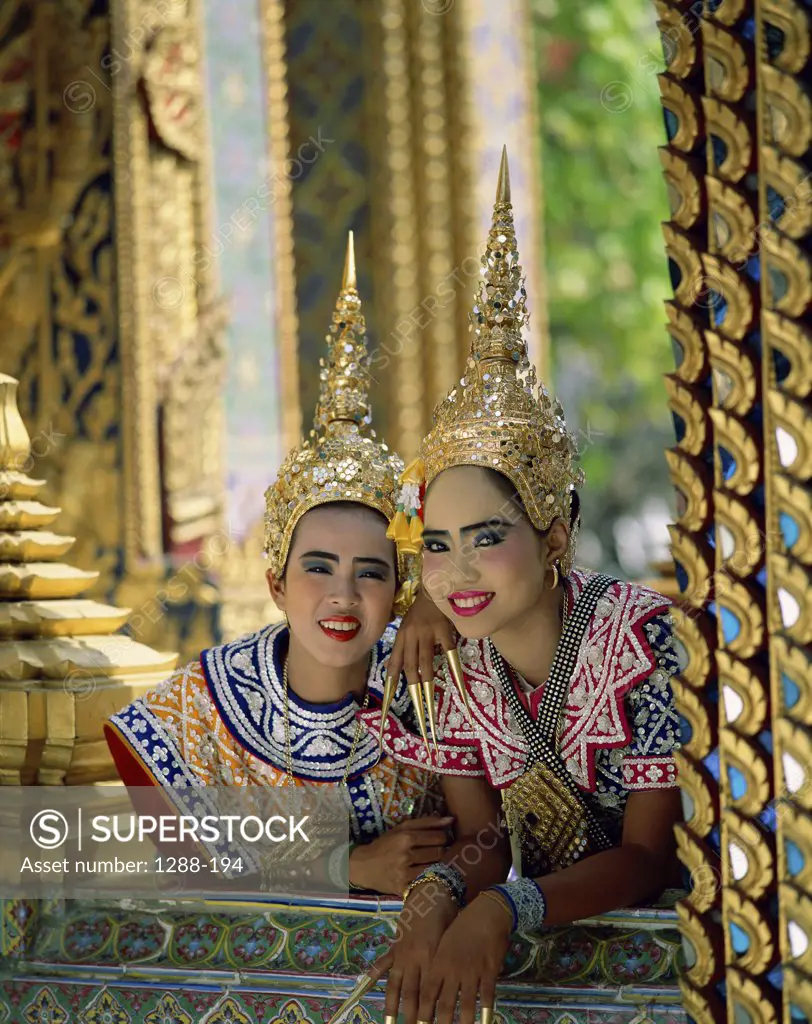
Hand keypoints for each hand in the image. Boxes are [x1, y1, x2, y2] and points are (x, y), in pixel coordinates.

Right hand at [348, 816, 453, 895]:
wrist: (363, 867)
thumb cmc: (385, 844)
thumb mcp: (401, 828)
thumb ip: (427, 822)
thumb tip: (451, 819)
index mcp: (406, 837)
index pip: (438, 837)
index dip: (443, 838)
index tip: (441, 839)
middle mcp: (406, 855)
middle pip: (439, 853)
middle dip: (441, 851)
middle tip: (437, 851)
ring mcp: (405, 874)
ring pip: (434, 868)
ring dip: (436, 865)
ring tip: (431, 862)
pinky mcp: (403, 888)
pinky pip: (425, 882)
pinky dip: (428, 878)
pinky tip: (424, 874)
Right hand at [369, 881, 459, 1022]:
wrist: (433, 892)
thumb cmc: (448, 917)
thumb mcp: (450, 941)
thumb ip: (446, 965)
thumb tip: (450, 992)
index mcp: (432, 958)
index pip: (430, 992)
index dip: (429, 1012)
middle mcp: (415, 959)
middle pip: (412, 994)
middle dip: (412, 1016)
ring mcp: (402, 953)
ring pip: (397, 984)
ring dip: (393, 1005)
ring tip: (389, 1022)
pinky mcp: (395, 945)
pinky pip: (384, 962)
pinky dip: (374, 973)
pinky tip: (366, 984)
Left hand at [388, 587, 456, 690]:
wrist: (434, 585)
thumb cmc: (420, 609)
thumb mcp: (406, 626)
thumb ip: (400, 647)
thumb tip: (389, 667)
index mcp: (402, 635)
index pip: (395, 661)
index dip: (392, 678)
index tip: (389, 696)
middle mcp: (412, 635)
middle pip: (410, 664)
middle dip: (412, 684)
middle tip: (415, 702)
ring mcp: (428, 633)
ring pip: (426, 661)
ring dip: (427, 680)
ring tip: (429, 698)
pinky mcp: (444, 630)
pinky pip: (448, 652)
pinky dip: (452, 667)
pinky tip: (456, 680)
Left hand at [416, 893, 512, 1023]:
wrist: (486, 913)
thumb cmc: (462, 926)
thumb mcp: (443, 944)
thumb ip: (437, 966)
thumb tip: (428, 987)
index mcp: (439, 962)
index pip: (427, 993)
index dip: (422, 1013)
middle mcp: (453, 970)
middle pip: (445, 1004)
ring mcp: (472, 971)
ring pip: (466, 1004)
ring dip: (464, 1022)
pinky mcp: (490, 971)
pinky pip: (487, 996)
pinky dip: (485, 1012)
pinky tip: (484, 1022)